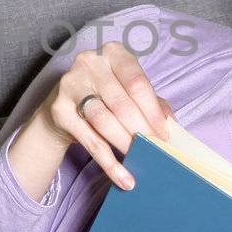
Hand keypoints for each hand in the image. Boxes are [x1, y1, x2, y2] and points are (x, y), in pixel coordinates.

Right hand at [32, 41, 173, 191]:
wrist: (63, 107)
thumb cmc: (104, 95)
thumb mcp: (128, 91)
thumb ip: (151, 102)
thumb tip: (171, 123)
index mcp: (113, 53)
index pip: (137, 82)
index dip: (152, 111)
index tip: (164, 133)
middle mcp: (90, 63)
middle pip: (121, 103)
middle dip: (141, 130)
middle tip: (155, 149)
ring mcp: (71, 85)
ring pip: (104, 121)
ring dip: (125, 144)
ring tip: (140, 158)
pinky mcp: (59, 110)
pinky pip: (90, 141)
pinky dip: (109, 163)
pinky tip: (123, 177)